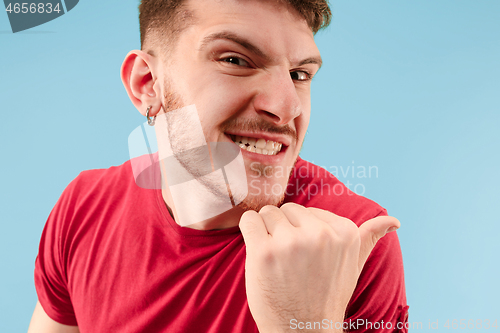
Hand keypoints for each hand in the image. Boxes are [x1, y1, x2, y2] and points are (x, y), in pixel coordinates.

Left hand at [239, 203, 399, 331]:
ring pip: (267, 214)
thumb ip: (369, 239)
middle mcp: (320, 235)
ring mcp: (291, 243)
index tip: (307, 258)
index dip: (301, 232)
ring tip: (276, 260)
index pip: (307, 210)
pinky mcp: (264, 252)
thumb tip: (394, 221)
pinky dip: (248, 231)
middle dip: (283, 230)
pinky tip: (258, 251)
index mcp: (345, 233)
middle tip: (290, 260)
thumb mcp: (353, 266)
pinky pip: (249, 221)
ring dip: (265, 232)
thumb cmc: (327, 295)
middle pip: (286, 210)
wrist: (303, 330)